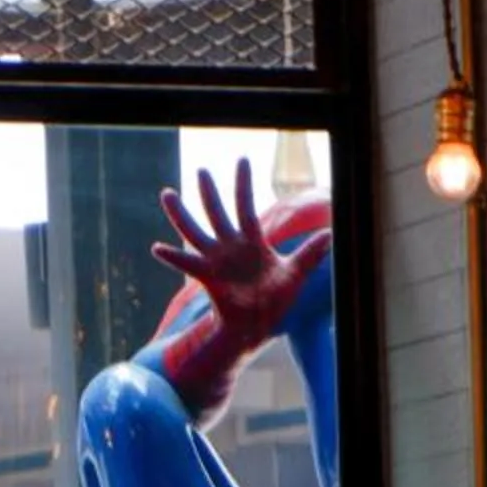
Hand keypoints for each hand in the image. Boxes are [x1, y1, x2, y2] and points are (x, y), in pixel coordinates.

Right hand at [152, 160, 331, 356]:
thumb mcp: (294, 274)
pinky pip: (187, 264)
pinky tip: (157, 248)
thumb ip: (309, 254)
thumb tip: (329, 234)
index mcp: (251, 242)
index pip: (246, 206)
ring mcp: (216, 261)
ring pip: (195, 232)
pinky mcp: (206, 277)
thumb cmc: (273, 300)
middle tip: (201, 170)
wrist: (256, 326)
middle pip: (217, 213)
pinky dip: (172, 257)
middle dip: (210, 192)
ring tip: (167, 194)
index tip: (242, 160)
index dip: (244, 184)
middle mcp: (230, 247)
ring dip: (181, 214)